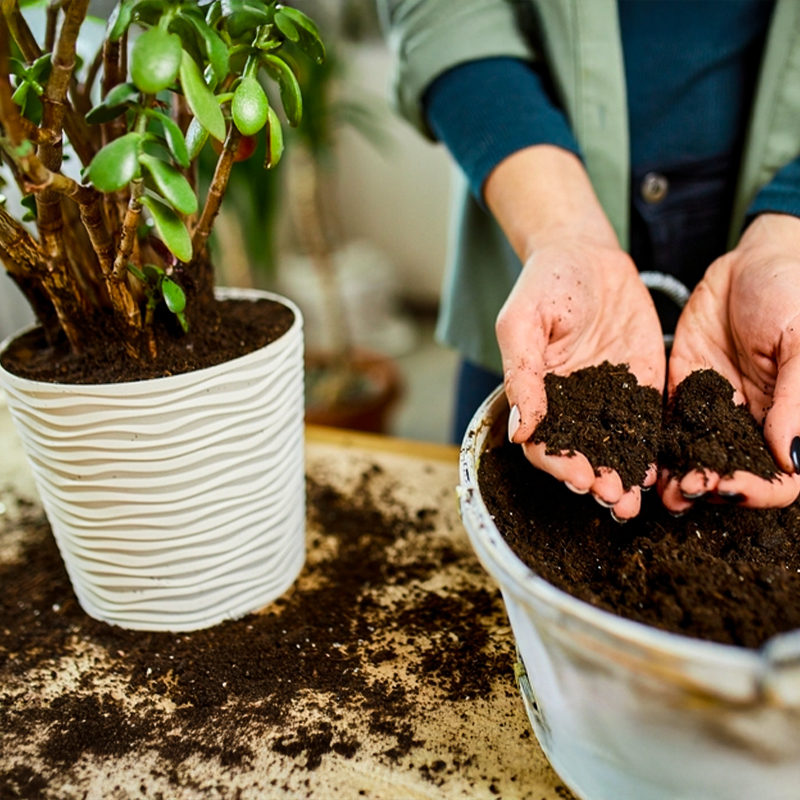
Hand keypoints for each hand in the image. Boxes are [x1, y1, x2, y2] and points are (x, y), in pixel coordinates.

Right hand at [485, 146, 665, 519]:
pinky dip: (651, 451)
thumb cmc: (546, 284)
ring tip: (634, 500)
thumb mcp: (523, 323)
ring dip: (622, 476)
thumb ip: (522, 374)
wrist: (588, 254)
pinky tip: (660, 472)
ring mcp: (608, 399)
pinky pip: (646, 424)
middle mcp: (572, 405)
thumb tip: (520, 430)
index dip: (558, 464)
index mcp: (538, 395)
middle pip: (581, 454)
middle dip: (595, 480)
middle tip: (612, 497)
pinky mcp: (641, 387)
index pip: (544, 443)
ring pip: (615, 448)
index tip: (577, 476)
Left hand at [663, 213, 799, 511]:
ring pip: (697, 457)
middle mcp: (752, 422)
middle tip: (683, 491)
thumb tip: (792, 459)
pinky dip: (656, 446)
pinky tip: (640, 461)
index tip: (729, 487)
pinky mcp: (684, 389)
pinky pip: (668, 424)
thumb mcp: (799, 341)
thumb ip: (796, 399)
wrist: (752, 259)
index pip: (781, 476)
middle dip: (710, 488)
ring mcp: (715, 409)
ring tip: (660, 490)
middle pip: (733, 474)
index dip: (759, 489)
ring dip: (679, 478)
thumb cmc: (792, 291)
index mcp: (789, 418)